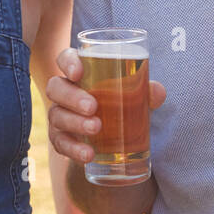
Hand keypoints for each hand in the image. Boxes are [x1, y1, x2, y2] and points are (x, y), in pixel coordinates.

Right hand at [46, 48, 166, 163]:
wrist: (113, 138)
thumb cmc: (121, 104)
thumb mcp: (135, 96)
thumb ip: (146, 91)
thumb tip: (157, 92)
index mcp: (80, 74)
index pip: (65, 59)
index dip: (68, 63)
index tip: (78, 73)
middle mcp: (64, 93)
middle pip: (56, 88)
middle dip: (72, 97)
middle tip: (93, 107)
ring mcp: (59, 116)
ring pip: (56, 116)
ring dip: (74, 122)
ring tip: (96, 128)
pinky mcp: (61, 139)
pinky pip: (60, 144)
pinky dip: (73, 149)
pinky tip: (88, 154)